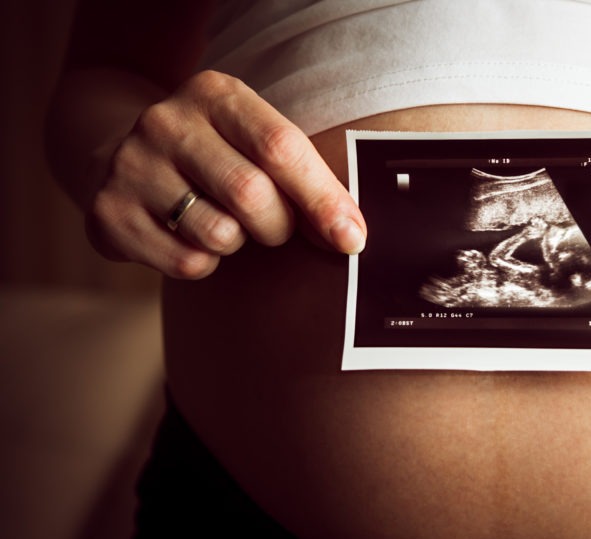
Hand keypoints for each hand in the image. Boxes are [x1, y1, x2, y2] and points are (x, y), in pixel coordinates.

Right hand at [85, 70, 365, 278]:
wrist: (120, 157)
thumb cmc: (216, 156)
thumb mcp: (254, 141)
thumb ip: (303, 176)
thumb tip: (350, 233)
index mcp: (215, 94)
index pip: (281, 148)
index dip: (323, 199)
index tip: (352, 238)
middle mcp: (167, 122)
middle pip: (252, 195)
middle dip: (280, 226)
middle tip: (274, 225)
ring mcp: (131, 166)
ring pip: (219, 235)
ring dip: (239, 244)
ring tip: (225, 223)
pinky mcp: (109, 213)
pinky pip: (187, 263)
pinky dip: (205, 262)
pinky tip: (189, 235)